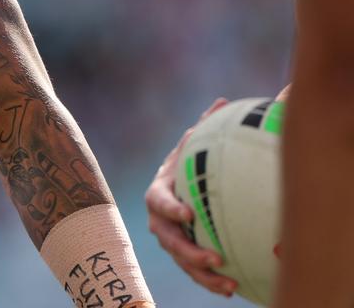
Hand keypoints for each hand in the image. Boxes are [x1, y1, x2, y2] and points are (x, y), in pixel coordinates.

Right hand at [144, 97, 234, 296]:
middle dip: (189, 251)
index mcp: (160, 191)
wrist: (180, 188)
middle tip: (214, 257)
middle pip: (168, 238)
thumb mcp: (195, 147)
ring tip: (227, 284)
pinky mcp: (183, 253)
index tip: (190, 213)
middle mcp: (160, 219)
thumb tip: (223, 101)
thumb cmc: (190, 166)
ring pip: (180, 260)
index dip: (171, 208)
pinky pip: (192, 270)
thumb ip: (204, 129)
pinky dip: (208, 281)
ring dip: (201, 273)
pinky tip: (232, 290)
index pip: (158, 200)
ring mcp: (170, 238)